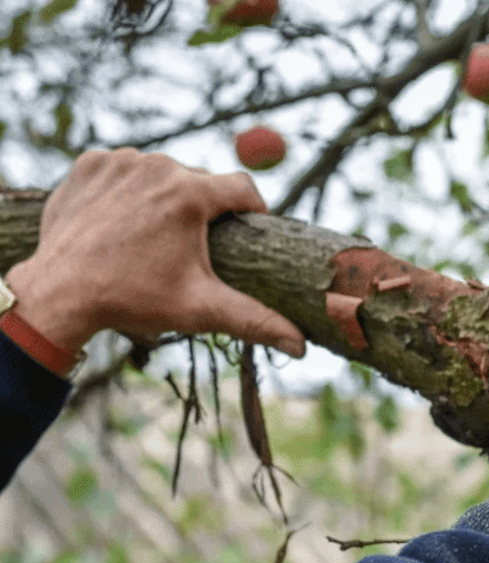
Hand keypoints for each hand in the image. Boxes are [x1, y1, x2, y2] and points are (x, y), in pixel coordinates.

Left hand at [4, 148, 304, 356]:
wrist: (59, 293)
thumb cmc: (133, 301)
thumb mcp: (200, 309)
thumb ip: (256, 321)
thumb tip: (301, 346)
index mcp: (190, 194)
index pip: (243, 188)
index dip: (252, 210)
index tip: (250, 229)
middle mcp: (157, 167)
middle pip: (200, 180)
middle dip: (203, 209)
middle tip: (192, 246)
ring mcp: (119, 162)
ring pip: (162, 172)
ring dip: (166, 196)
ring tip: (155, 234)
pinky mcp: (89, 164)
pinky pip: (125, 168)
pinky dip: (128, 188)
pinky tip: (123, 218)